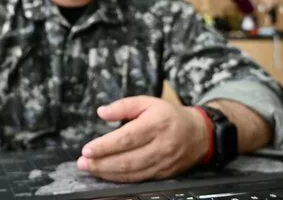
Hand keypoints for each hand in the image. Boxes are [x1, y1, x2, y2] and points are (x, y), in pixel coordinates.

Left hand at [77, 96, 209, 182]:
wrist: (199, 134)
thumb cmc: (169, 115)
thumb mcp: (147, 102)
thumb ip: (123, 106)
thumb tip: (101, 112)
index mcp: (156, 124)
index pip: (127, 138)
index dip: (105, 146)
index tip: (87, 149)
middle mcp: (160, 145)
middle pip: (127, 159)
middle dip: (101, 163)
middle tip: (83, 162)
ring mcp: (163, 162)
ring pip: (132, 173)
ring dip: (107, 173)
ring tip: (90, 169)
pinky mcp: (164, 174)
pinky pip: (139, 180)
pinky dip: (120, 179)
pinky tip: (107, 175)